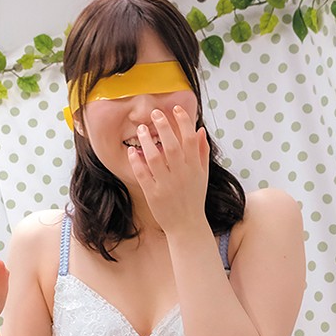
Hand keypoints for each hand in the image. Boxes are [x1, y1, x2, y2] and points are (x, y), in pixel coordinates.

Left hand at [127, 105, 209, 234]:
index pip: (190, 138)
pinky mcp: (153, 195)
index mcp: (194, 168)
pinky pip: (143, 174)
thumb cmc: (194, 199)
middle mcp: (181, 175)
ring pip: (155, 158)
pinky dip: (137, 161)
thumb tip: (200, 129)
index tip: (175, 109)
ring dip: (147, 141)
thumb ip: (202, 152)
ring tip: (140, 129)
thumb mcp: (202, 175)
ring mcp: (167, 185)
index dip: (183, 121)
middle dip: (163, 126)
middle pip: (172, 145)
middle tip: (154, 114)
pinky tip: (132, 151)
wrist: (187, 226)